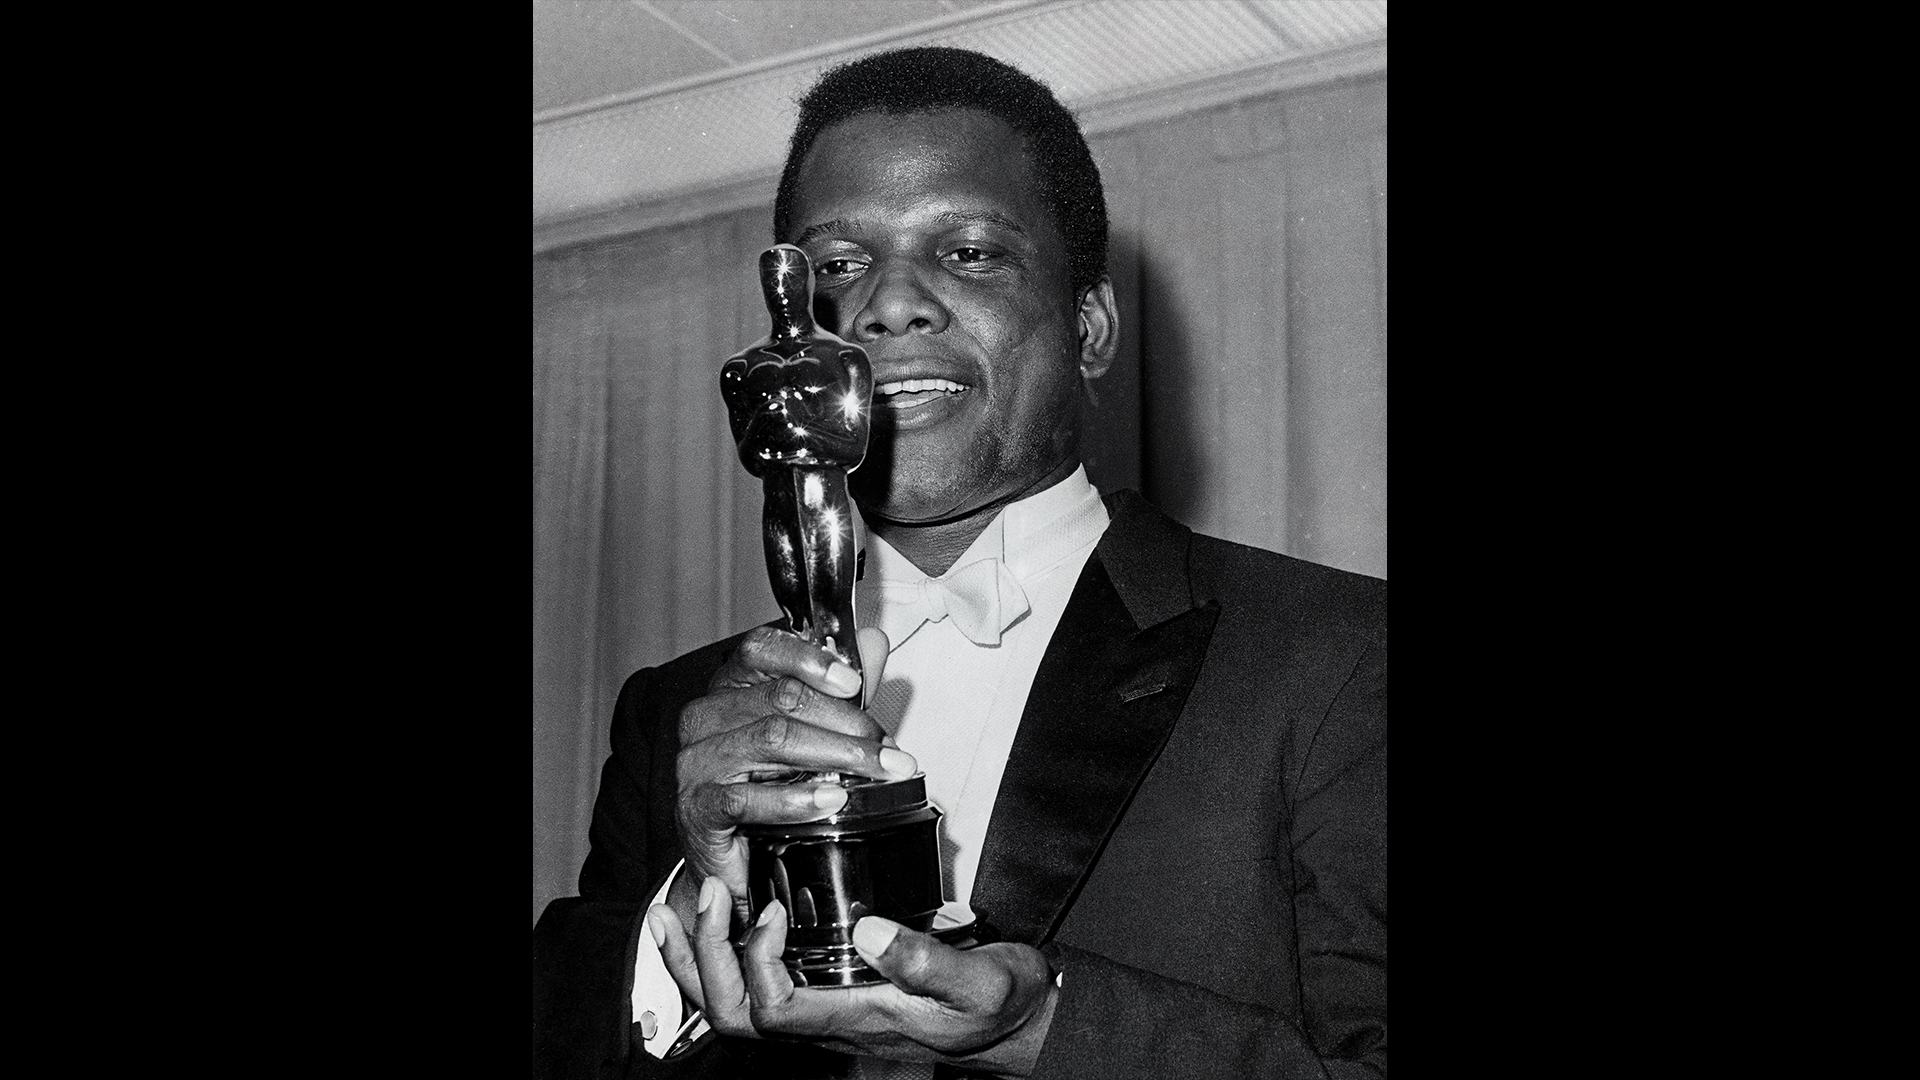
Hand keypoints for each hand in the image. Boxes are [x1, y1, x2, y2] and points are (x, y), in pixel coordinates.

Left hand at [649, 878, 1058, 1077]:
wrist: (1017, 1019)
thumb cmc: (1001, 1004)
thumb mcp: (984, 981)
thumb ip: (929, 962)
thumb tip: (871, 931)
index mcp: (860, 1020)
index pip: (777, 1010)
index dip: (759, 962)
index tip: (774, 909)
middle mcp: (830, 1021)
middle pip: (735, 1016)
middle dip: (705, 958)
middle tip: (705, 893)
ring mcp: (825, 1008)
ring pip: (735, 1005)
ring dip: (698, 958)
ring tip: (677, 906)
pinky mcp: (829, 988)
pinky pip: (756, 984)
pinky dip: (723, 952)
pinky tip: (719, 913)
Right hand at [675, 625, 909, 914]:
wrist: (732, 858)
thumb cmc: (767, 787)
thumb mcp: (809, 732)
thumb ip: (838, 688)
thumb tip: (873, 642)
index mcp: (729, 687)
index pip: (760, 649)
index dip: (808, 659)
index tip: (853, 681)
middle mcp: (706, 716)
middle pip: (780, 697)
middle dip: (847, 721)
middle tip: (890, 748)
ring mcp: (697, 761)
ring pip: (773, 739)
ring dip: (837, 755)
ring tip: (877, 771)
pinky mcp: (697, 807)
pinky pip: (748, 797)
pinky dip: (797, 798)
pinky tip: (832, 799)